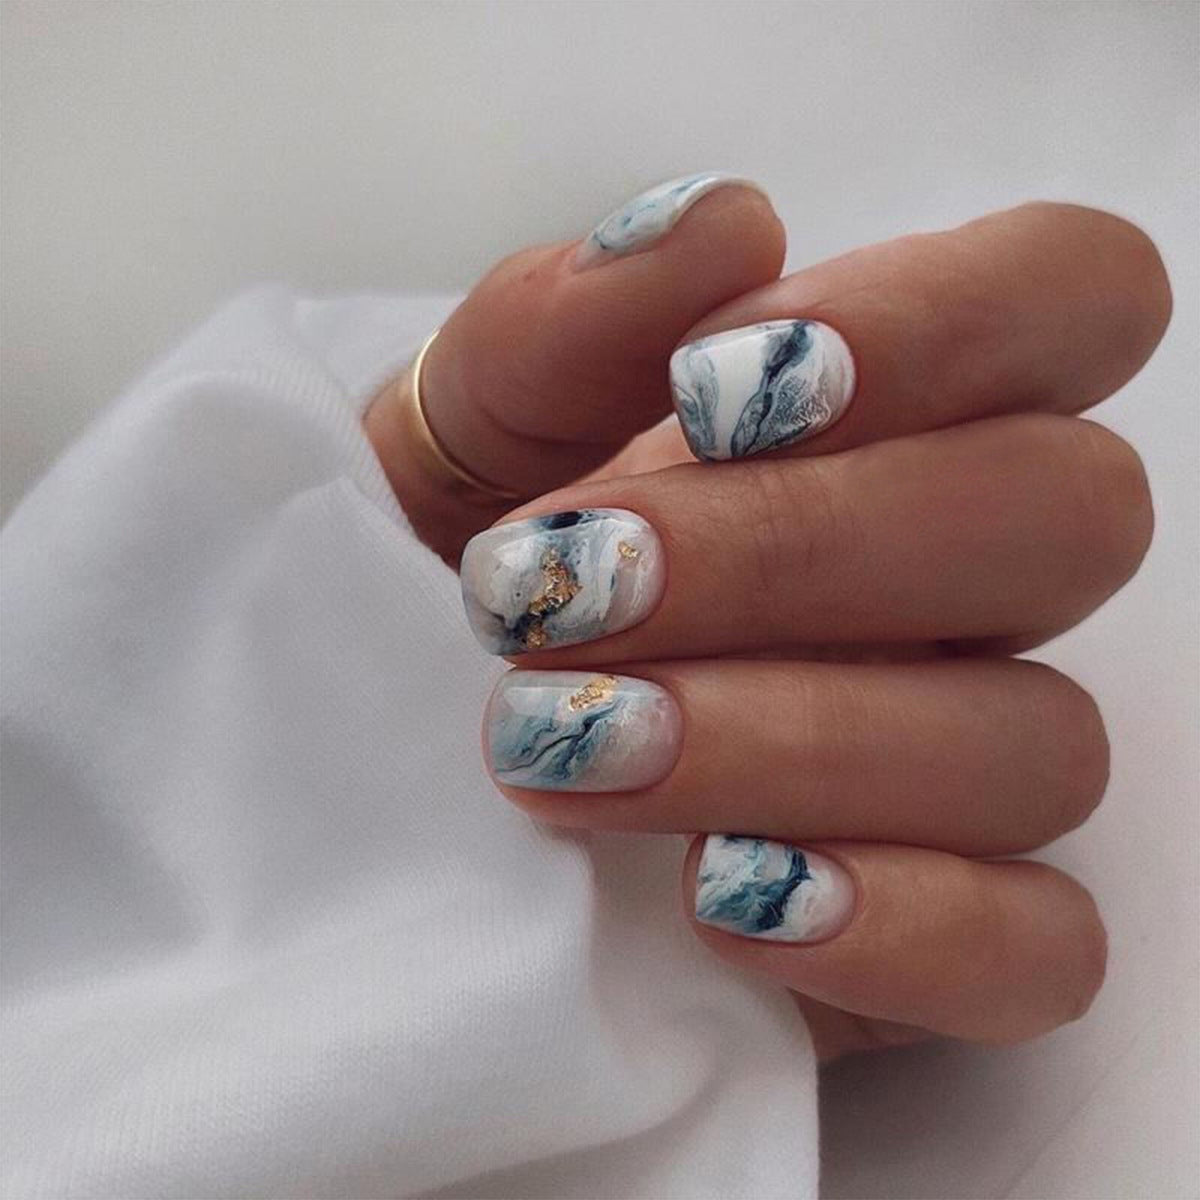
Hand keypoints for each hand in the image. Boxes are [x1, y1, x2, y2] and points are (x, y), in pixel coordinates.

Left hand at [366, 180, 1169, 1056]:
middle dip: (806, 550)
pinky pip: (1036, 952)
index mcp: (886, 422)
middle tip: (574, 592)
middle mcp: (961, 585)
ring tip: (566, 752)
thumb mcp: (456, 436)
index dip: (937, 324)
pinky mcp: (946, 939)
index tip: (708, 389)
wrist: (391, 763)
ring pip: (1034, 745)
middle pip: (1059, 521)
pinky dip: (900, 930)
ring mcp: (970, 765)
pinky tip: (721, 903)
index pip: (1063, 298)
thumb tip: (716, 223)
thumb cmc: (447, 571)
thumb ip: (560, 325)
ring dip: (794, 742)